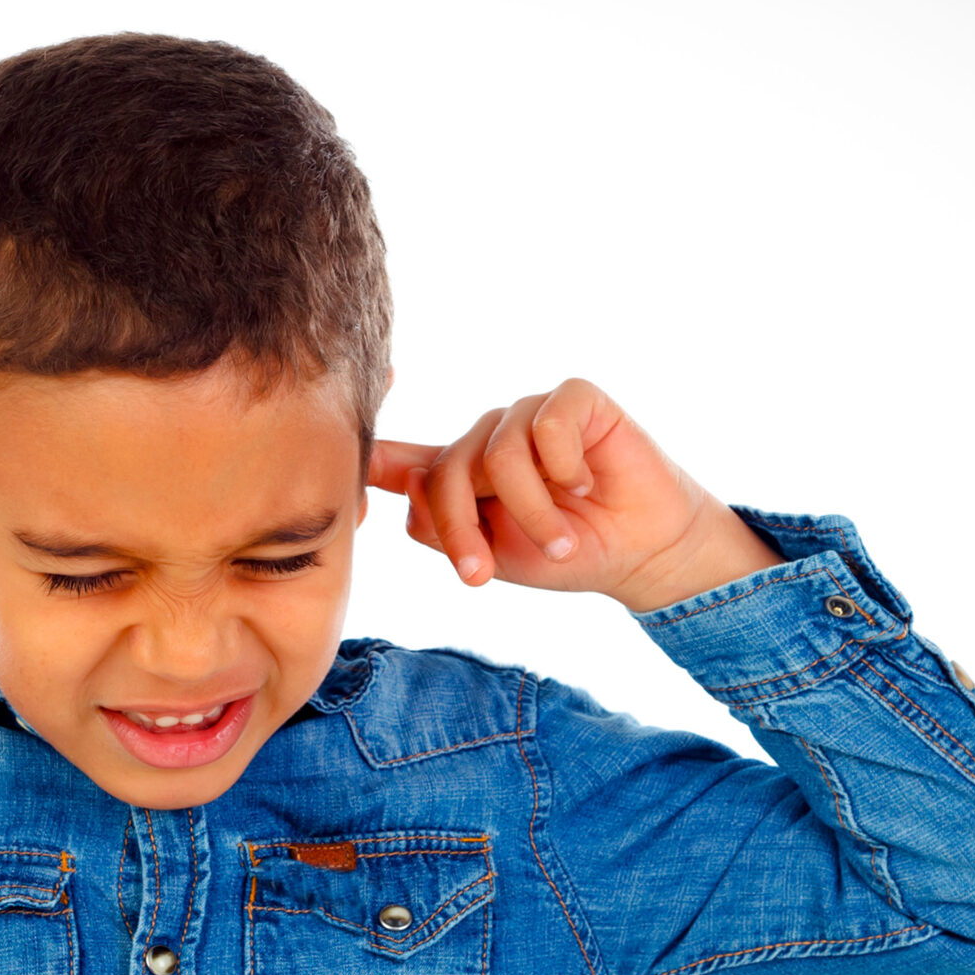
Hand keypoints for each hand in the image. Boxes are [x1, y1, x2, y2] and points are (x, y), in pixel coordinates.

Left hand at [368, 377, 781, 611]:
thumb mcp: (495, 555)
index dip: (365, 454)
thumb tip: (405, 491)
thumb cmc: (567, 555)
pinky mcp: (574, 399)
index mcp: (458, 474)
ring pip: (497, 454)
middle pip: (445, 471)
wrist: (642, 554)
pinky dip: (565, 467)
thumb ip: (444, 527)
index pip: (398, 459)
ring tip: (560, 542)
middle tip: (482, 575)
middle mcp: (486, 439)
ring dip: (529, 512)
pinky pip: (548, 426)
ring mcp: (527, 414)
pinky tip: (585, 485)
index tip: (332, 453)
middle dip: (460, 529)